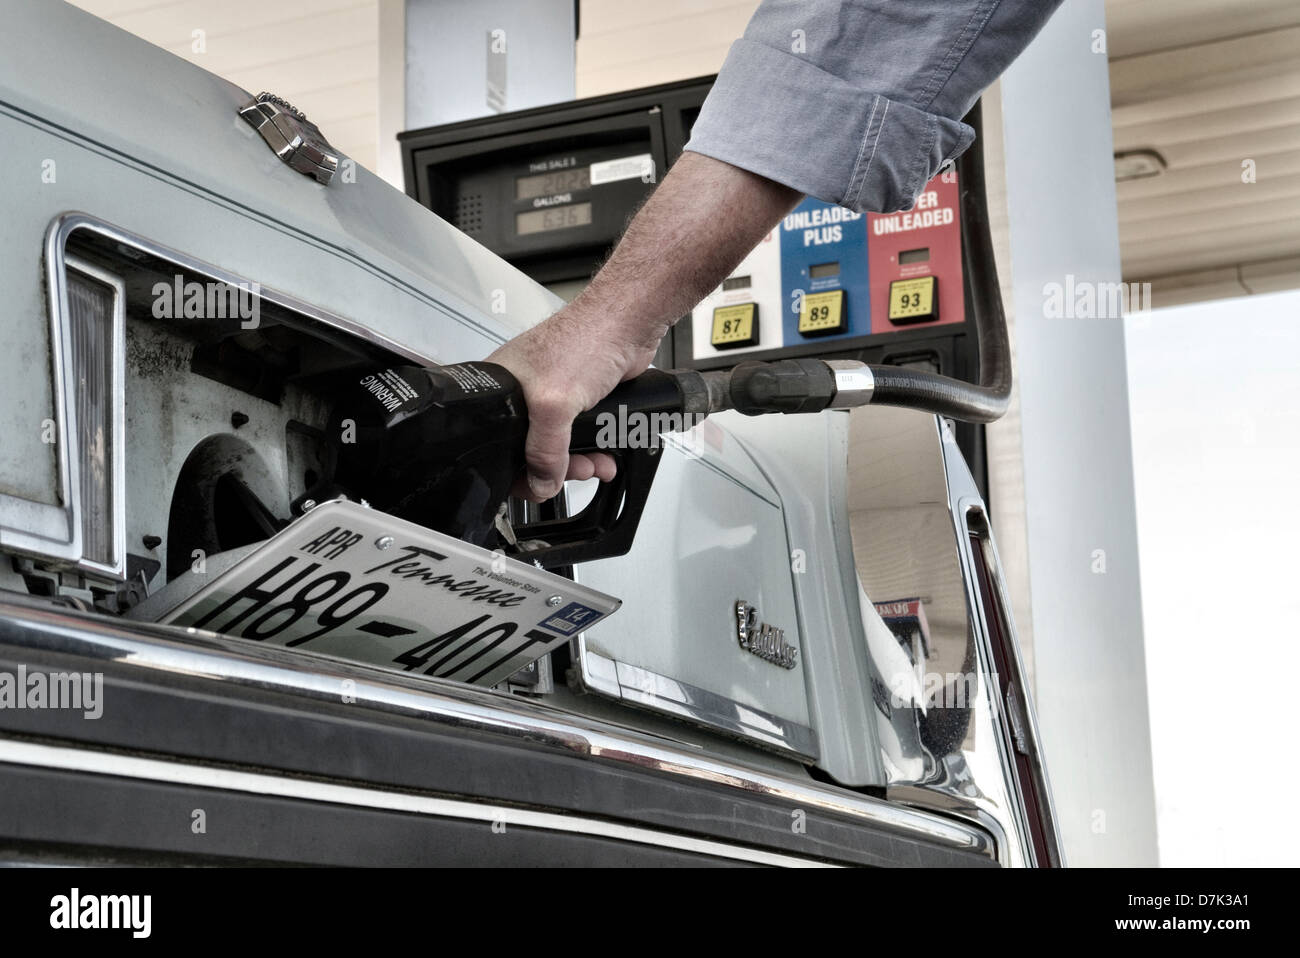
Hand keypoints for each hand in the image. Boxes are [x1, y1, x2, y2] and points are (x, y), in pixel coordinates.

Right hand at [488, 304, 664, 501]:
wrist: (628, 325)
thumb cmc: (586, 340)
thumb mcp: (554, 404)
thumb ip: (545, 450)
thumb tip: (542, 482)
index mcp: (500, 388)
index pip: (494, 441)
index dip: (512, 468)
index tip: (533, 483)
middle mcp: (523, 394)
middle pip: (528, 450)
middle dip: (554, 469)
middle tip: (572, 472)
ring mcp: (552, 398)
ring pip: (559, 448)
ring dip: (580, 463)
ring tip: (596, 464)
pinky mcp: (579, 401)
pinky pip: (581, 437)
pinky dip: (595, 450)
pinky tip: (606, 454)